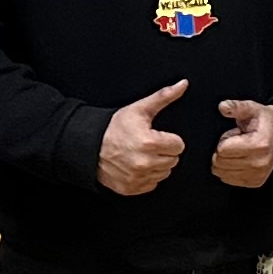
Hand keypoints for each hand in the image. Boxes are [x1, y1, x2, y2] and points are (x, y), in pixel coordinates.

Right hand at [97, 80, 189, 195]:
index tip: (158, 136)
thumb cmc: (114, 128)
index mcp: (149, 143)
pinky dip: (147, 176)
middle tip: (149, 145)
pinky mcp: (131, 188)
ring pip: (164, 173)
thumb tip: (183, 84)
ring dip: (157, 164)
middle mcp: (145, 163)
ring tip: (142, 154)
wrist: (90, 146)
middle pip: (173, 160)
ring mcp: (138, 178)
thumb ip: (164, 96)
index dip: (170, 139)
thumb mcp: (139, 109)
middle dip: (164, 151)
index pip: (179, 146)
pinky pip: (152, 184)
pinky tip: (137, 166)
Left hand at [212, 101, 272, 187]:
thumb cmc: (266, 121)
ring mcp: (258, 174)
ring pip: (222, 173)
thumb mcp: (252, 108)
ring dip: (226, 161)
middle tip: (236, 143)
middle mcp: (259, 163)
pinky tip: (240, 160)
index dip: (224, 140)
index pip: (222, 150)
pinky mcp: (255, 182)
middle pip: (220, 163)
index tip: (235, 135)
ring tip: (239, 151)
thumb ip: (236, 107)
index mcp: (259, 144)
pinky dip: (230, 170)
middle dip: (222, 151)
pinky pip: (229, 180)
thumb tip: (223, 107)